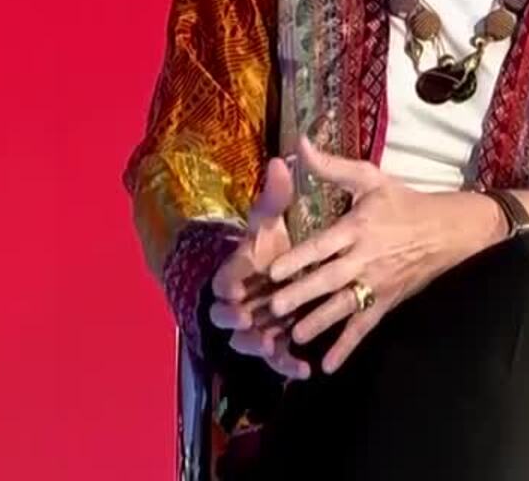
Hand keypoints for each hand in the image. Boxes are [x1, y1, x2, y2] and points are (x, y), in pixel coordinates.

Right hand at [207, 157, 311, 379]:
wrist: (282, 273)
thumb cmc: (272, 244)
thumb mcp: (273, 219)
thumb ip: (276, 195)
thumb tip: (281, 159)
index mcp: (238, 270)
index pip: (222, 278)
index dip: (226, 282)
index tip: (233, 286)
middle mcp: (241, 301)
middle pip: (226, 315)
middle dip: (233, 318)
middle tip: (245, 318)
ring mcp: (256, 324)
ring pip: (249, 341)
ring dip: (258, 345)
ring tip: (273, 345)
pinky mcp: (274, 343)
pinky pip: (277, 359)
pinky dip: (288, 365)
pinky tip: (307, 368)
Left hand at [263, 141, 501, 373]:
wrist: (450, 230)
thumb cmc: (404, 202)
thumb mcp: (370, 179)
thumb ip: (332, 166)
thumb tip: (299, 143)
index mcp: (359, 227)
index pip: (325, 245)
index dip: (300, 258)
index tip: (275, 270)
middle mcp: (366, 258)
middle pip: (330, 279)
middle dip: (302, 295)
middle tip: (275, 309)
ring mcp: (378, 283)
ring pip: (344, 307)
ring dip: (319, 323)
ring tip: (295, 337)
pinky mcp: (387, 302)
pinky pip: (364, 327)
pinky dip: (347, 347)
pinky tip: (327, 366)